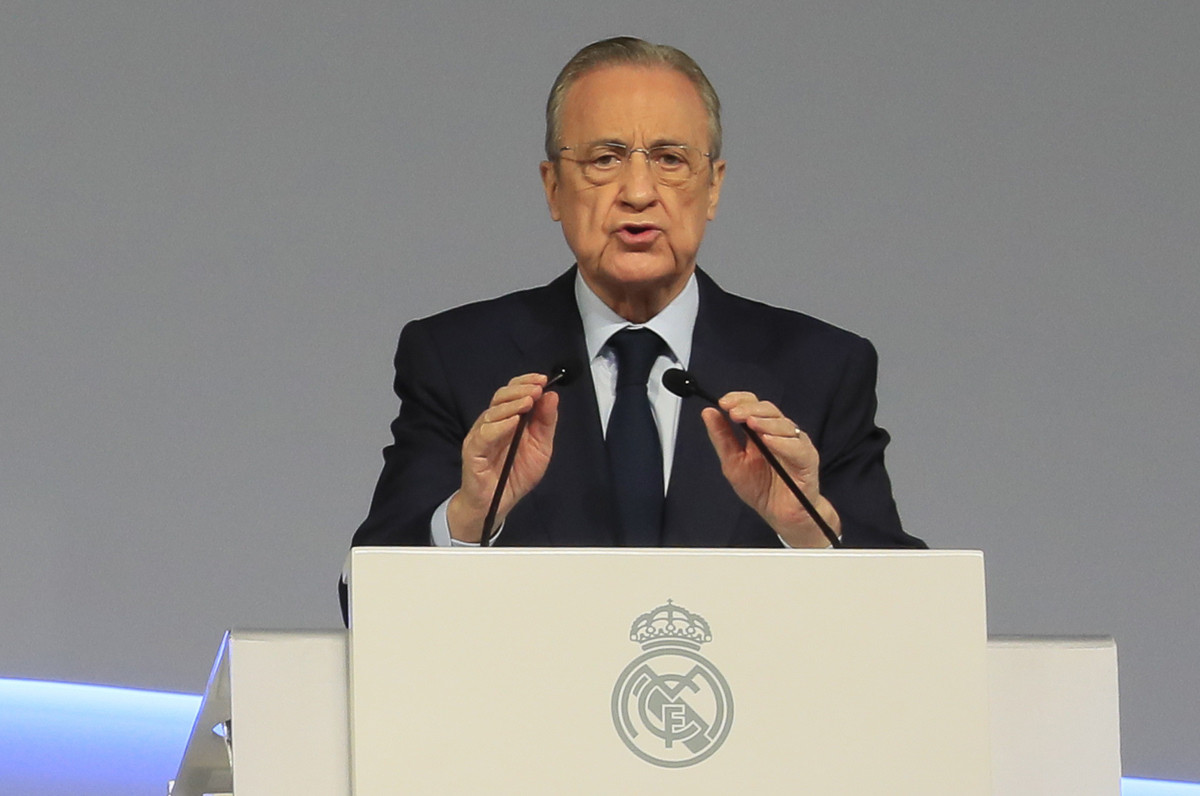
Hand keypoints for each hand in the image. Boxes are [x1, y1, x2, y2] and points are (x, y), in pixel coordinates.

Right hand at [446, 373, 558, 541]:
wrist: (496, 504)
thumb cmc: (516, 475)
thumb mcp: (540, 448)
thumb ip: (545, 423)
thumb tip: (551, 396)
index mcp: (508, 419)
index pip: (513, 392)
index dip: (526, 382)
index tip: (543, 379)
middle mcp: (492, 423)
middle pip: (501, 397)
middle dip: (520, 390)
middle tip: (537, 388)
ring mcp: (480, 436)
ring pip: (492, 412)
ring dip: (512, 405)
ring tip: (529, 401)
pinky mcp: (473, 451)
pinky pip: (484, 435)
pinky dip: (499, 426)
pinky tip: (514, 422)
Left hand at [701, 392, 840, 547]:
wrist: (780, 515)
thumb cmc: (761, 489)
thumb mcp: (733, 462)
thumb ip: (722, 438)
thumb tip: (708, 412)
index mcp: (761, 431)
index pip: (753, 404)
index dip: (739, 399)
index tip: (723, 403)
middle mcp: (779, 433)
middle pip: (769, 409)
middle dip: (750, 408)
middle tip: (734, 413)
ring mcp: (795, 444)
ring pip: (784, 424)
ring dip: (765, 422)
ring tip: (750, 424)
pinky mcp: (807, 459)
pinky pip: (797, 447)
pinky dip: (782, 443)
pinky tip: (768, 441)